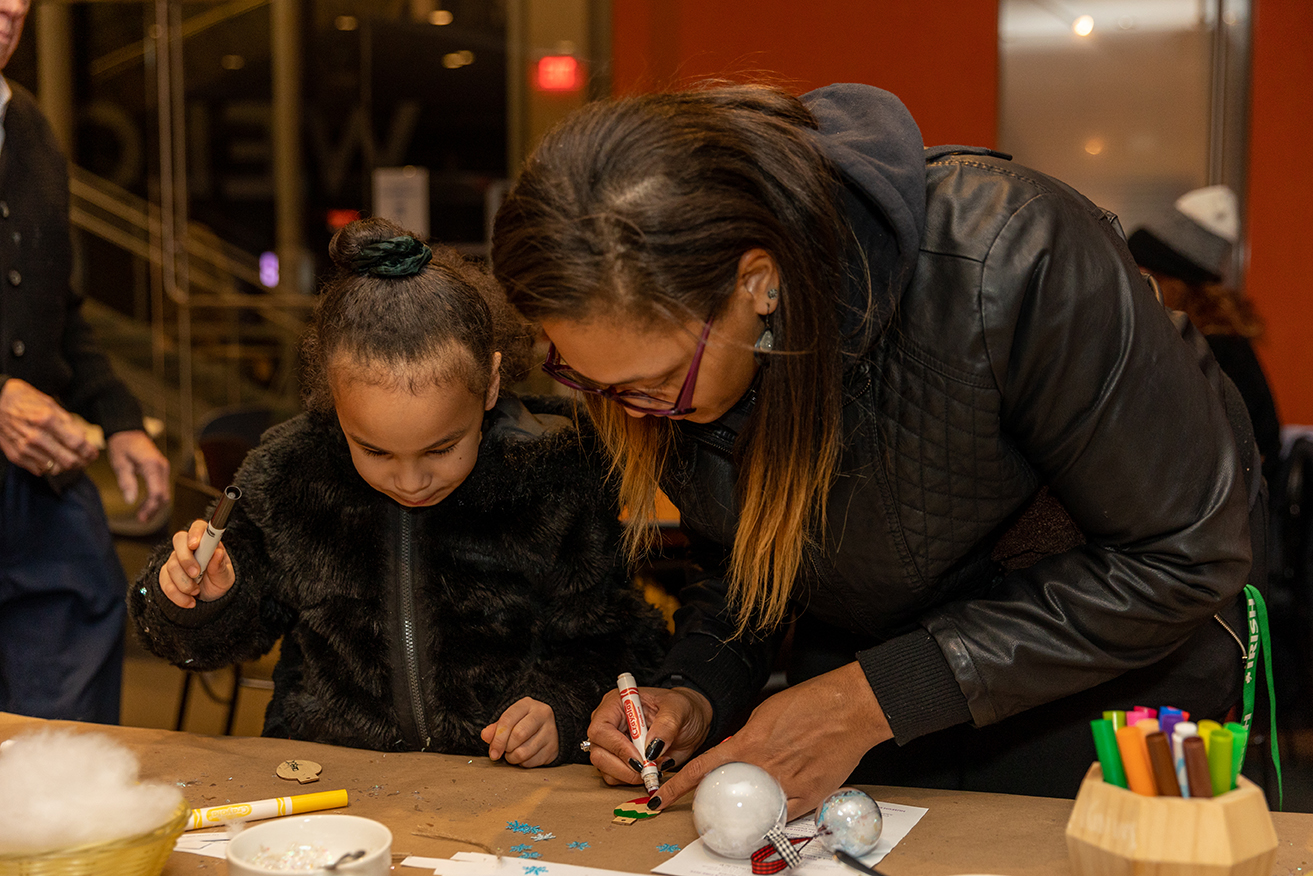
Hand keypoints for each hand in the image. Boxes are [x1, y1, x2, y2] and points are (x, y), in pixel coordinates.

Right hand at [0, 378, 97, 475]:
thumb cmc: (26, 401)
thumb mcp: (50, 404)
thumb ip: (68, 422)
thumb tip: (84, 438)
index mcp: (47, 420)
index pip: (77, 444)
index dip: (89, 452)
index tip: (94, 454)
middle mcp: (35, 436)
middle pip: (68, 461)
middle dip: (82, 463)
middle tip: (85, 460)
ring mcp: (24, 448)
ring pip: (55, 469)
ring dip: (65, 466)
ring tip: (69, 458)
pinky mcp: (16, 456)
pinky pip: (40, 470)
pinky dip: (49, 466)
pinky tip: (51, 457)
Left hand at [107, 429, 170, 521]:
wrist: (128, 432)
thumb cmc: (122, 445)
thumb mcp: (119, 463)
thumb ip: (126, 481)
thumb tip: (130, 500)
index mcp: (152, 466)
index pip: (156, 492)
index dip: (150, 507)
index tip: (141, 518)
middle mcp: (162, 468)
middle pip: (163, 495)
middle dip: (154, 509)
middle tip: (141, 520)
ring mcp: (163, 469)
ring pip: (165, 493)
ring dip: (155, 505)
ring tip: (143, 515)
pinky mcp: (161, 470)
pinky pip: (162, 488)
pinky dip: (156, 498)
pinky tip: (146, 505)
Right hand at [158, 518, 235, 607]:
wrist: (210, 599)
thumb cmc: (219, 581)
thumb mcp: (226, 577)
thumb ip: (220, 566)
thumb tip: (218, 553)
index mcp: (207, 543)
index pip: (198, 527)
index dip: (195, 533)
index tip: (195, 545)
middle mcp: (189, 548)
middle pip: (179, 541)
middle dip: (186, 560)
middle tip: (196, 574)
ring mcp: (175, 561)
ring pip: (171, 566)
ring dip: (185, 582)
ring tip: (196, 591)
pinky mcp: (166, 576)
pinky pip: (165, 583)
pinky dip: (177, 595)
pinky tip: (189, 601)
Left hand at [481, 697, 558, 766]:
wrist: (548, 726)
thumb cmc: (522, 723)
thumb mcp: (509, 720)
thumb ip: (495, 728)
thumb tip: (485, 735)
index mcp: (528, 704)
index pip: (508, 720)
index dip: (497, 739)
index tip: (493, 752)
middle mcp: (543, 715)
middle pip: (518, 735)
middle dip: (506, 748)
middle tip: (504, 751)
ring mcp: (551, 732)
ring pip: (524, 752)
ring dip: (513, 758)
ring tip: (512, 754)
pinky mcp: (554, 748)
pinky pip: (532, 762)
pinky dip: (523, 763)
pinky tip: (523, 757)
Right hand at [585, 686, 711, 785]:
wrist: (690, 722)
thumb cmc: (681, 709)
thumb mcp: (679, 710)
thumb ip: (666, 726)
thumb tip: (652, 748)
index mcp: (617, 704)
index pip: (601, 729)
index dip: (617, 747)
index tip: (641, 759)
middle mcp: (609, 724)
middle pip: (598, 752)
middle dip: (623, 767)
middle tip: (649, 770)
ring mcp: (611, 743)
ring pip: (604, 769)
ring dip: (628, 775)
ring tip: (653, 768)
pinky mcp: (618, 760)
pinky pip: (615, 777)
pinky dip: (631, 779)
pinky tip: (650, 770)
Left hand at [650, 662, 891, 818]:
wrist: (850, 707)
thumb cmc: (812, 702)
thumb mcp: (766, 713)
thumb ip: (750, 736)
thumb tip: (742, 751)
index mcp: (748, 743)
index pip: (704, 767)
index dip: (679, 785)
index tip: (662, 796)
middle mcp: (764, 765)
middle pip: (730, 792)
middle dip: (718, 802)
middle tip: (711, 809)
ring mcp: (788, 783)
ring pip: (759, 808)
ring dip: (751, 809)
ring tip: (750, 809)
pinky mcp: (811, 795)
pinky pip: (787, 815)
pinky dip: (780, 814)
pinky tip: (776, 814)